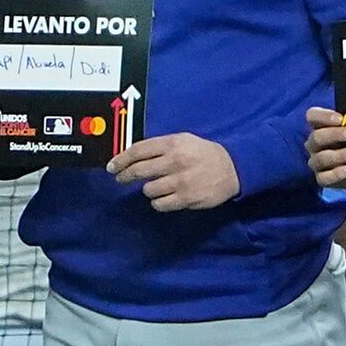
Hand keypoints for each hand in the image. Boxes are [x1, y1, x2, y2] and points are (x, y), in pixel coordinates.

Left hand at [110, 133, 238, 210]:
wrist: (233, 168)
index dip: (121, 160)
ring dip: (148, 189)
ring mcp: (180, 182)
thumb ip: (159, 147)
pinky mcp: (186, 199)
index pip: (137, 151)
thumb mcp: (183, 140)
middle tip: (121, 179)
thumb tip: (131, 156)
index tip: (112, 167)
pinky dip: (158, 202)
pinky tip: (164, 198)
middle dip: (125, 176)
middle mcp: (175, 162)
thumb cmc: (203, 153)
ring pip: (148, 190)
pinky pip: (160, 204)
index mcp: (172, 144)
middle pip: (138, 171)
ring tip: (156, 187)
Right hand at [305, 107, 345, 187]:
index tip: (340, 119)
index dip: (323, 116)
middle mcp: (316, 144)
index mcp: (321, 127)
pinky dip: (338, 173)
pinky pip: (324, 177)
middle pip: (317, 137)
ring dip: (340, 154)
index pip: (313, 116)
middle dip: (335, 134)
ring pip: (321, 158)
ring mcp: (317, 161)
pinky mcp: (323, 177)